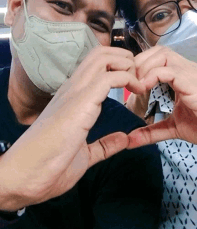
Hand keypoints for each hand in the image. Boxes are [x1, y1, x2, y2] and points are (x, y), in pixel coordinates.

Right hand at [0, 46, 145, 210]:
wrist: (25, 175)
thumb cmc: (49, 165)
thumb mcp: (85, 154)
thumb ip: (104, 144)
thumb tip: (123, 139)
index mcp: (74, 98)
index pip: (96, 66)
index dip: (118, 67)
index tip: (135, 83)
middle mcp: (73, 89)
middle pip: (100, 53)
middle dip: (125, 57)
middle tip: (139, 77)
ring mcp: (75, 93)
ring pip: (102, 57)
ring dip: (126, 64)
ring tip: (138, 83)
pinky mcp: (80, 102)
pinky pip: (107, 78)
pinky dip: (127, 78)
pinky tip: (136, 90)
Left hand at [127, 46, 196, 148]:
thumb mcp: (173, 128)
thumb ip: (152, 131)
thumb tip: (130, 140)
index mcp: (185, 76)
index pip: (159, 57)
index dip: (141, 65)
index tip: (130, 82)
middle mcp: (189, 70)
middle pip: (159, 51)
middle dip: (139, 63)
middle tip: (129, 81)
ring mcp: (193, 75)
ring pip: (163, 56)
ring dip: (144, 67)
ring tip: (136, 85)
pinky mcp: (195, 85)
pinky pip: (171, 71)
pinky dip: (153, 76)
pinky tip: (144, 87)